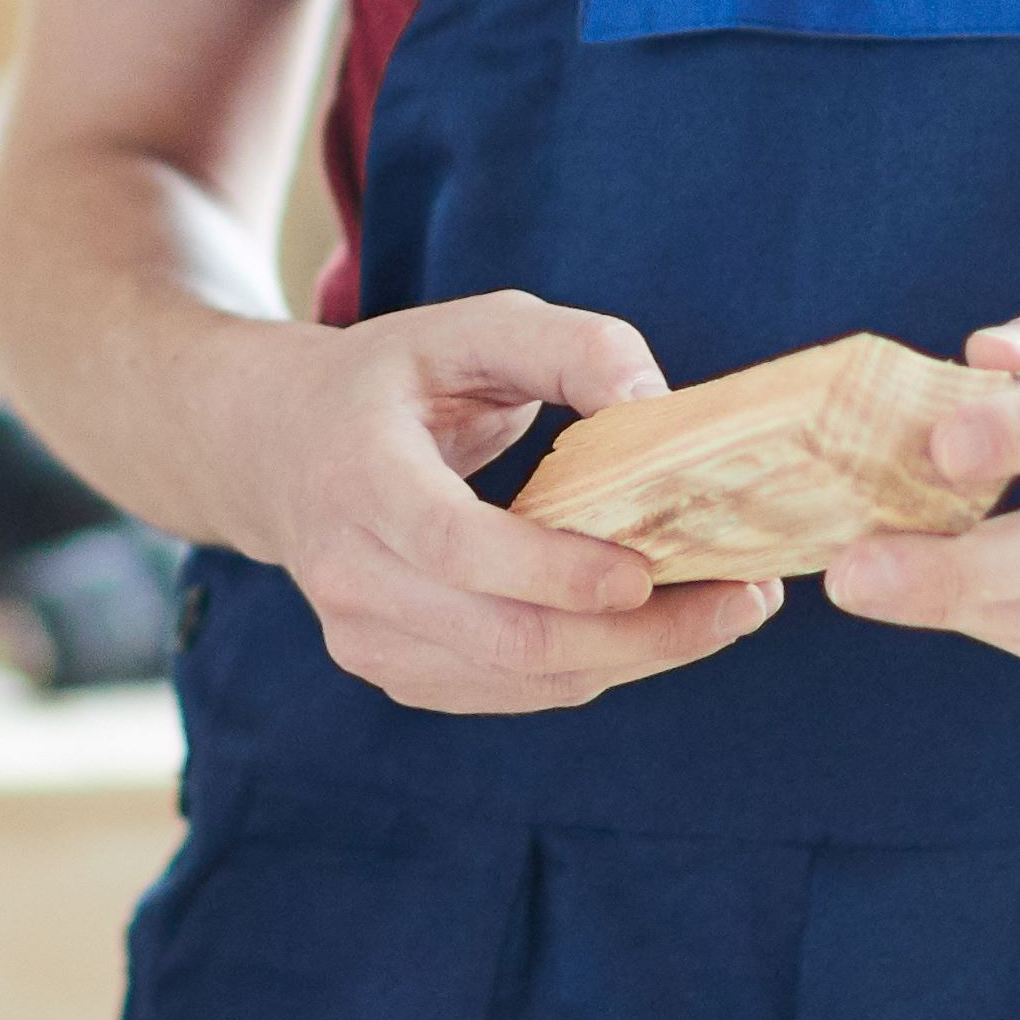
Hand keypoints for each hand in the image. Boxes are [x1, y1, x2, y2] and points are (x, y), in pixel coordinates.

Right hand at [228, 292, 781, 714]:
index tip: (649, 569)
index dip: (557, 571)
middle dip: (639, 633)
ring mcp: (363, 637)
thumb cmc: (395, 379)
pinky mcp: (393, 672)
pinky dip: (594, 667)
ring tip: (725, 612)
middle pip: (507, 637)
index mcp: (358, 476)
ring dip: (635, 658)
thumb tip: (658, 402)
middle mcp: (348, 572)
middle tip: (743, 600)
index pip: (458, 549)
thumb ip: (569, 345)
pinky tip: (652, 628)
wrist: (275, 447)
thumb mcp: (471, 326)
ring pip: (521, 679)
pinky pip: (513, 693)